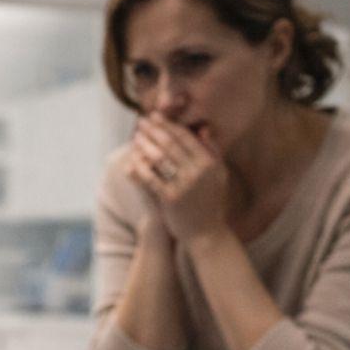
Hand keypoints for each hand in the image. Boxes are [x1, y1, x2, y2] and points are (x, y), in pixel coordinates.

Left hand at [125, 115, 229, 245]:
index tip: (155, 116)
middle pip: (170, 144)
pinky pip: (151, 179)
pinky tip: (130, 161)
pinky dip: (139, 168)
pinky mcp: (170, 199)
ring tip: (135, 137)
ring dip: (145, 145)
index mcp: (210, 163)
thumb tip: (204, 129)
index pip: (185, 137)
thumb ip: (213, 152)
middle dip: (153, 131)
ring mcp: (184, 185)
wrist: (206, 234)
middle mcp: (198, 172)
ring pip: (159, 159)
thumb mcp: (218, 176)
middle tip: (141, 122)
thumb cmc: (210, 203)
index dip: (168, 125)